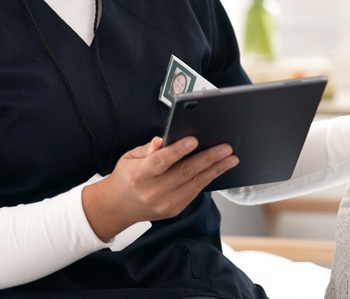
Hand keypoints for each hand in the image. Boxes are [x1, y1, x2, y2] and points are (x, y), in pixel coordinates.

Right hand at [82, 136, 237, 240]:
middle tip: (226, 148)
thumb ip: (148, 149)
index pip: (161, 161)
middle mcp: (153, 191)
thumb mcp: (129, 157)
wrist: (118, 207)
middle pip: (185, 172)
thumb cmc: (126, 176)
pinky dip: (208, 179)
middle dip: (208, 158)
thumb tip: (162, 140)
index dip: (178, 150)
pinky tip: (219, 169)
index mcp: (139, 175)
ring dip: (216, 169)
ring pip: (195, 184)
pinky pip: (195, 192)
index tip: (194, 139)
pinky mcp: (174, 210)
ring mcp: (165, 203)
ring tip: (231, 158)